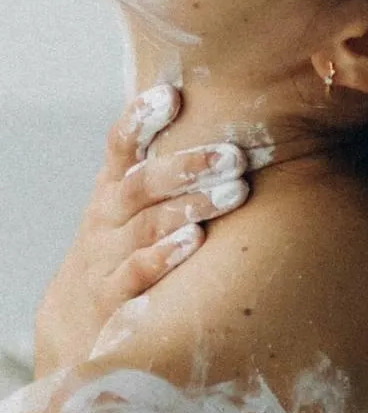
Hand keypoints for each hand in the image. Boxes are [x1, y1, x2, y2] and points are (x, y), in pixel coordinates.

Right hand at [34, 85, 249, 377]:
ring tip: (233, 193)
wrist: (79, 318)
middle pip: (142, 183)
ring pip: (146, 226)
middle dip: (188, 166)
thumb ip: (171, 167)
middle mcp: (107, 216)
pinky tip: (195, 241)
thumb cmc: (129, 244)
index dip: (142, 118)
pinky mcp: (113, 296)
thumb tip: (242, 119)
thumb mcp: (137, 204)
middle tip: (234, 156)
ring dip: (190, 207)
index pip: (121, 144)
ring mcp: (106, 256)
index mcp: (113, 185)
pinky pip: (137, 272)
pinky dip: (164, 256)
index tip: (171, 94)